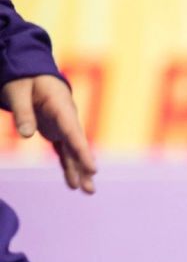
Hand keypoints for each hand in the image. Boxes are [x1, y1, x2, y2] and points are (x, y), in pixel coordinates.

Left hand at [2, 75, 97, 192]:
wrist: (30, 70)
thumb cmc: (24, 78)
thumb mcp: (18, 91)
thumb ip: (23, 112)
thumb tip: (27, 135)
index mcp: (60, 106)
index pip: (73, 132)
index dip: (83, 152)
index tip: (92, 168)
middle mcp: (67, 118)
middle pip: (78, 146)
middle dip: (84, 168)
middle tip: (90, 189)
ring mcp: (63, 125)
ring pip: (73, 151)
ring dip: (79, 171)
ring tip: (86, 191)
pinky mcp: (56, 131)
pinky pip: (65, 151)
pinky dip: (69, 166)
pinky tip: (74, 182)